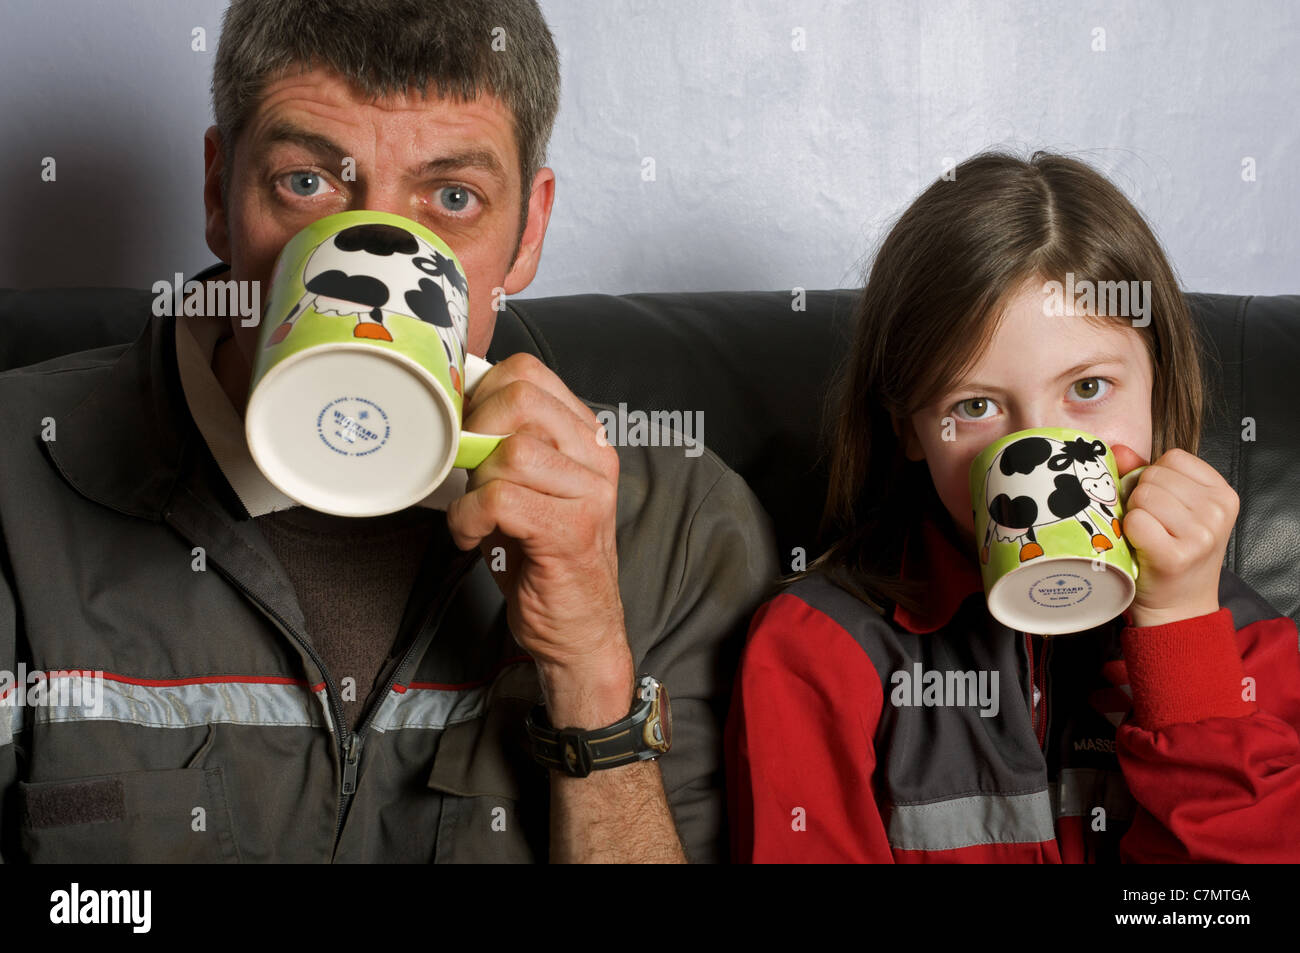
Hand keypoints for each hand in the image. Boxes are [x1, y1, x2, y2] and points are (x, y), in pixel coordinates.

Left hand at [445, 354, 633, 726]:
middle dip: (473, 431)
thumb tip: (449, 414)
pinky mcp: (571, 529)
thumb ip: (502, 449)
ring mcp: (589, 493)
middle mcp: (594, 458)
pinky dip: (469, 519)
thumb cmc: (544, 563)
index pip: (527, 373)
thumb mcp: (525, 492)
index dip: (479, 394)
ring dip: (473, 484)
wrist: (578, 632)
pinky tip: (472, 538)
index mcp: (584, 439)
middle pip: (520, 398)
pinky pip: (500, 498)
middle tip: (465, 471)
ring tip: (474, 515)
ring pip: (509, 451)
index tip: (463, 432)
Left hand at [1111, 445, 1237, 627]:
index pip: (1172, 458)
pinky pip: (1135, 521)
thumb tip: (1119, 450)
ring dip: (1134, 516)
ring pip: (1142, 496)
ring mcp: (1201, 534)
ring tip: (1148, 538)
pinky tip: (1142, 547)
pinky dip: (1129, 532)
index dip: (1155, 479)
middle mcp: (1218, 511)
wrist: (1177, 607)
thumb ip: (1143, 473)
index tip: (1162, 507)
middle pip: (1154, 477)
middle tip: (1152, 526)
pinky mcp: (1176, 555)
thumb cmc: (1170, 552)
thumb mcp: (1169, 508)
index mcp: (1222, 493)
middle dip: (1142, 498)